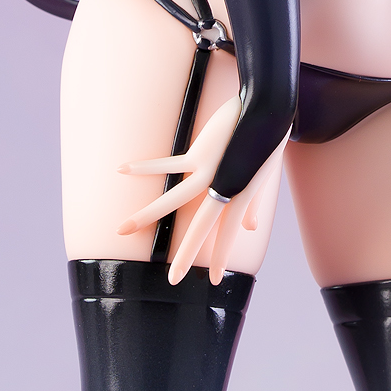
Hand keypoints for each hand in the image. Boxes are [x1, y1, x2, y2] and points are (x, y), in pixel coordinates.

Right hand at [117, 97, 274, 284]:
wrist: (268, 110)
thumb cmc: (265, 140)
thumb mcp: (261, 176)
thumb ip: (251, 203)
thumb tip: (250, 228)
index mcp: (240, 195)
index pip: (228, 233)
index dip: (221, 256)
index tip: (214, 280)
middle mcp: (224, 188)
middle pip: (201, 228)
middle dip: (187, 256)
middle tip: (173, 280)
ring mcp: (210, 172)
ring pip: (174, 201)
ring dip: (146, 216)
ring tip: (123, 229)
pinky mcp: (199, 154)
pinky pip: (166, 164)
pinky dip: (144, 167)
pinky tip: (122, 170)